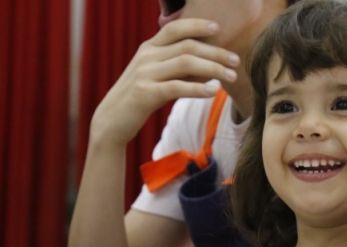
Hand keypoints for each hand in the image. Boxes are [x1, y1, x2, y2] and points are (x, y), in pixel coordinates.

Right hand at [90, 18, 239, 146]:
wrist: (111, 121)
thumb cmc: (138, 100)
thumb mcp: (157, 79)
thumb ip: (178, 71)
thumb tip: (209, 70)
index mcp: (148, 48)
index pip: (175, 28)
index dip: (197, 25)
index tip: (218, 29)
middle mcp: (147, 56)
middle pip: (187, 46)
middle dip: (215, 52)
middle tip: (236, 61)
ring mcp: (145, 73)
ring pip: (185, 63)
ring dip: (213, 69)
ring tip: (231, 76)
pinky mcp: (146, 94)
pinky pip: (177, 87)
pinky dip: (198, 89)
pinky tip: (214, 92)